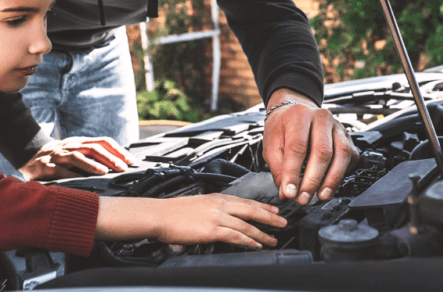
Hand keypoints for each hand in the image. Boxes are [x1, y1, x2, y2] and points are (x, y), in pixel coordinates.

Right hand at [18, 137, 137, 181]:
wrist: (30, 157)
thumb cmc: (59, 158)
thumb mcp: (77, 153)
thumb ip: (93, 157)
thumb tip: (118, 167)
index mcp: (80, 142)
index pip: (103, 141)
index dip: (118, 150)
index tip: (130, 161)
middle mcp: (71, 146)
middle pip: (93, 148)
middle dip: (110, 157)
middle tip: (122, 167)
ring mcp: (58, 155)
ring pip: (77, 156)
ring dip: (92, 164)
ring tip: (105, 171)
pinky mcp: (46, 167)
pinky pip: (60, 170)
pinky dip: (71, 175)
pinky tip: (80, 181)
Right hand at [96, 194, 286, 248]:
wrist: (159, 215)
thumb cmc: (173, 212)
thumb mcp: (197, 205)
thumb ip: (211, 210)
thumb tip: (221, 220)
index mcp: (216, 197)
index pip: (245, 201)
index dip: (262, 206)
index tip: (273, 210)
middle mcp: (220, 204)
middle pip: (251, 210)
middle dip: (270, 217)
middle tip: (283, 222)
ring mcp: (217, 216)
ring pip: (247, 225)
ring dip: (263, 233)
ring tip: (273, 238)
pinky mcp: (212, 229)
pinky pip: (236, 236)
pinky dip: (249, 240)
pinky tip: (256, 244)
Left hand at [262, 90, 358, 204]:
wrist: (296, 112)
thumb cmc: (283, 127)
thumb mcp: (271, 144)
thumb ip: (277, 168)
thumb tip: (285, 192)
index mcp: (300, 116)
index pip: (297, 147)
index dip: (293, 173)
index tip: (289, 192)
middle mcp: (322, 118)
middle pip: (322, 152)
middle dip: (313, 180)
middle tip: (303, 198)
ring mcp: (338, 127)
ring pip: (341, 155)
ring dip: (331, 180)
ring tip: (320, 196)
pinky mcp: (348, 138)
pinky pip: (349, 158)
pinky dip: (341, 176)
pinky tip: (329, 186)